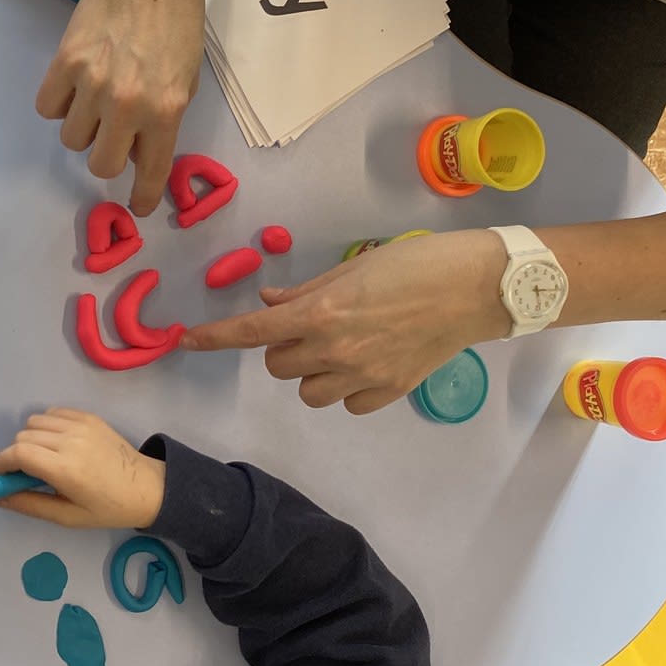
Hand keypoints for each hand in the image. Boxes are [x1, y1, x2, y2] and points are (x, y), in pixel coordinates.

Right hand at [0, 409, 165, 528]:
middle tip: (26, 473)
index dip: (1, 463)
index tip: (1, 476)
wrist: (146, 488)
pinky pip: (52, 412)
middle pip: (23, 437)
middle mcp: (70, 441)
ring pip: (34, 421)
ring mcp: (80, 425)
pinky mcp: (88, 416)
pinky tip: (56, 442)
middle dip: (16, 455)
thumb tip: (1, 497)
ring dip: (30, 439)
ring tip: (43, 457)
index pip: (18, 453)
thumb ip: (31, 505)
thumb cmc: (107, 508)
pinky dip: (46, 426)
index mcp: (66, 469)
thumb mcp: (68, 517)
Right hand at [34, 0, 203, 210]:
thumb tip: (138, 149)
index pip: (148, 172)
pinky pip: (48, 108)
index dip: (141, 196)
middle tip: (115, 133)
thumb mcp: (187, 78)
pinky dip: (59, 104)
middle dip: (107, 156)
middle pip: (99, 164)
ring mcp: (91, 84)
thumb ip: (164, 117)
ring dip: (84, 128)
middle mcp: (127, 104)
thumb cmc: (178, 21)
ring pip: (71, 138)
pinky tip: (75, 84)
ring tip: (95, 99)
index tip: (137, 206)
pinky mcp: (63, 63)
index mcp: (165, 110)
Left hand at [181, 229, 512, 412]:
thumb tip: (270, 301)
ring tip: (340, 345)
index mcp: (321, 313)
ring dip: (310, 370)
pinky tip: (367, 362)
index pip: (252, 332)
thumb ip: (307, 291)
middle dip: (283, 346)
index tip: (186, 341)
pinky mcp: (389, 392)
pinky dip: (345, 386)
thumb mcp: (354, 267)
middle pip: (277, 364)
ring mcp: (363, 376)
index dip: (214, 338)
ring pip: (306, 390)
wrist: (479, 288)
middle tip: (312, 323)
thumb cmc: (417, 263)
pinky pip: (345, 403)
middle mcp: (335, 350)